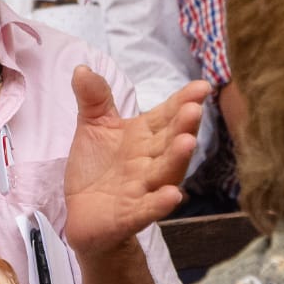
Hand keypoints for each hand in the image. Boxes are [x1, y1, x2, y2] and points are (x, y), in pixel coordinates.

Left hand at [63, 69, 207, 256]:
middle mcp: (149, 161)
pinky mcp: (130, 215)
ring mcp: (142, 189)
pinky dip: (159, 203)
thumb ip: (93, 99)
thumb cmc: (96, 168)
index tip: (202, 86)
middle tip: (194, 109)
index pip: (166, 115)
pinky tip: (172, 195)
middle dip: (183, 126)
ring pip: (165, 173)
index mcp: (144, 137)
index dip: (183, 101)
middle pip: (170, 142)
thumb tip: (82, 67)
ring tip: (188, 142)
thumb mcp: (93, 127)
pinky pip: (147, 209)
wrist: (82, 216)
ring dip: (177, 158)